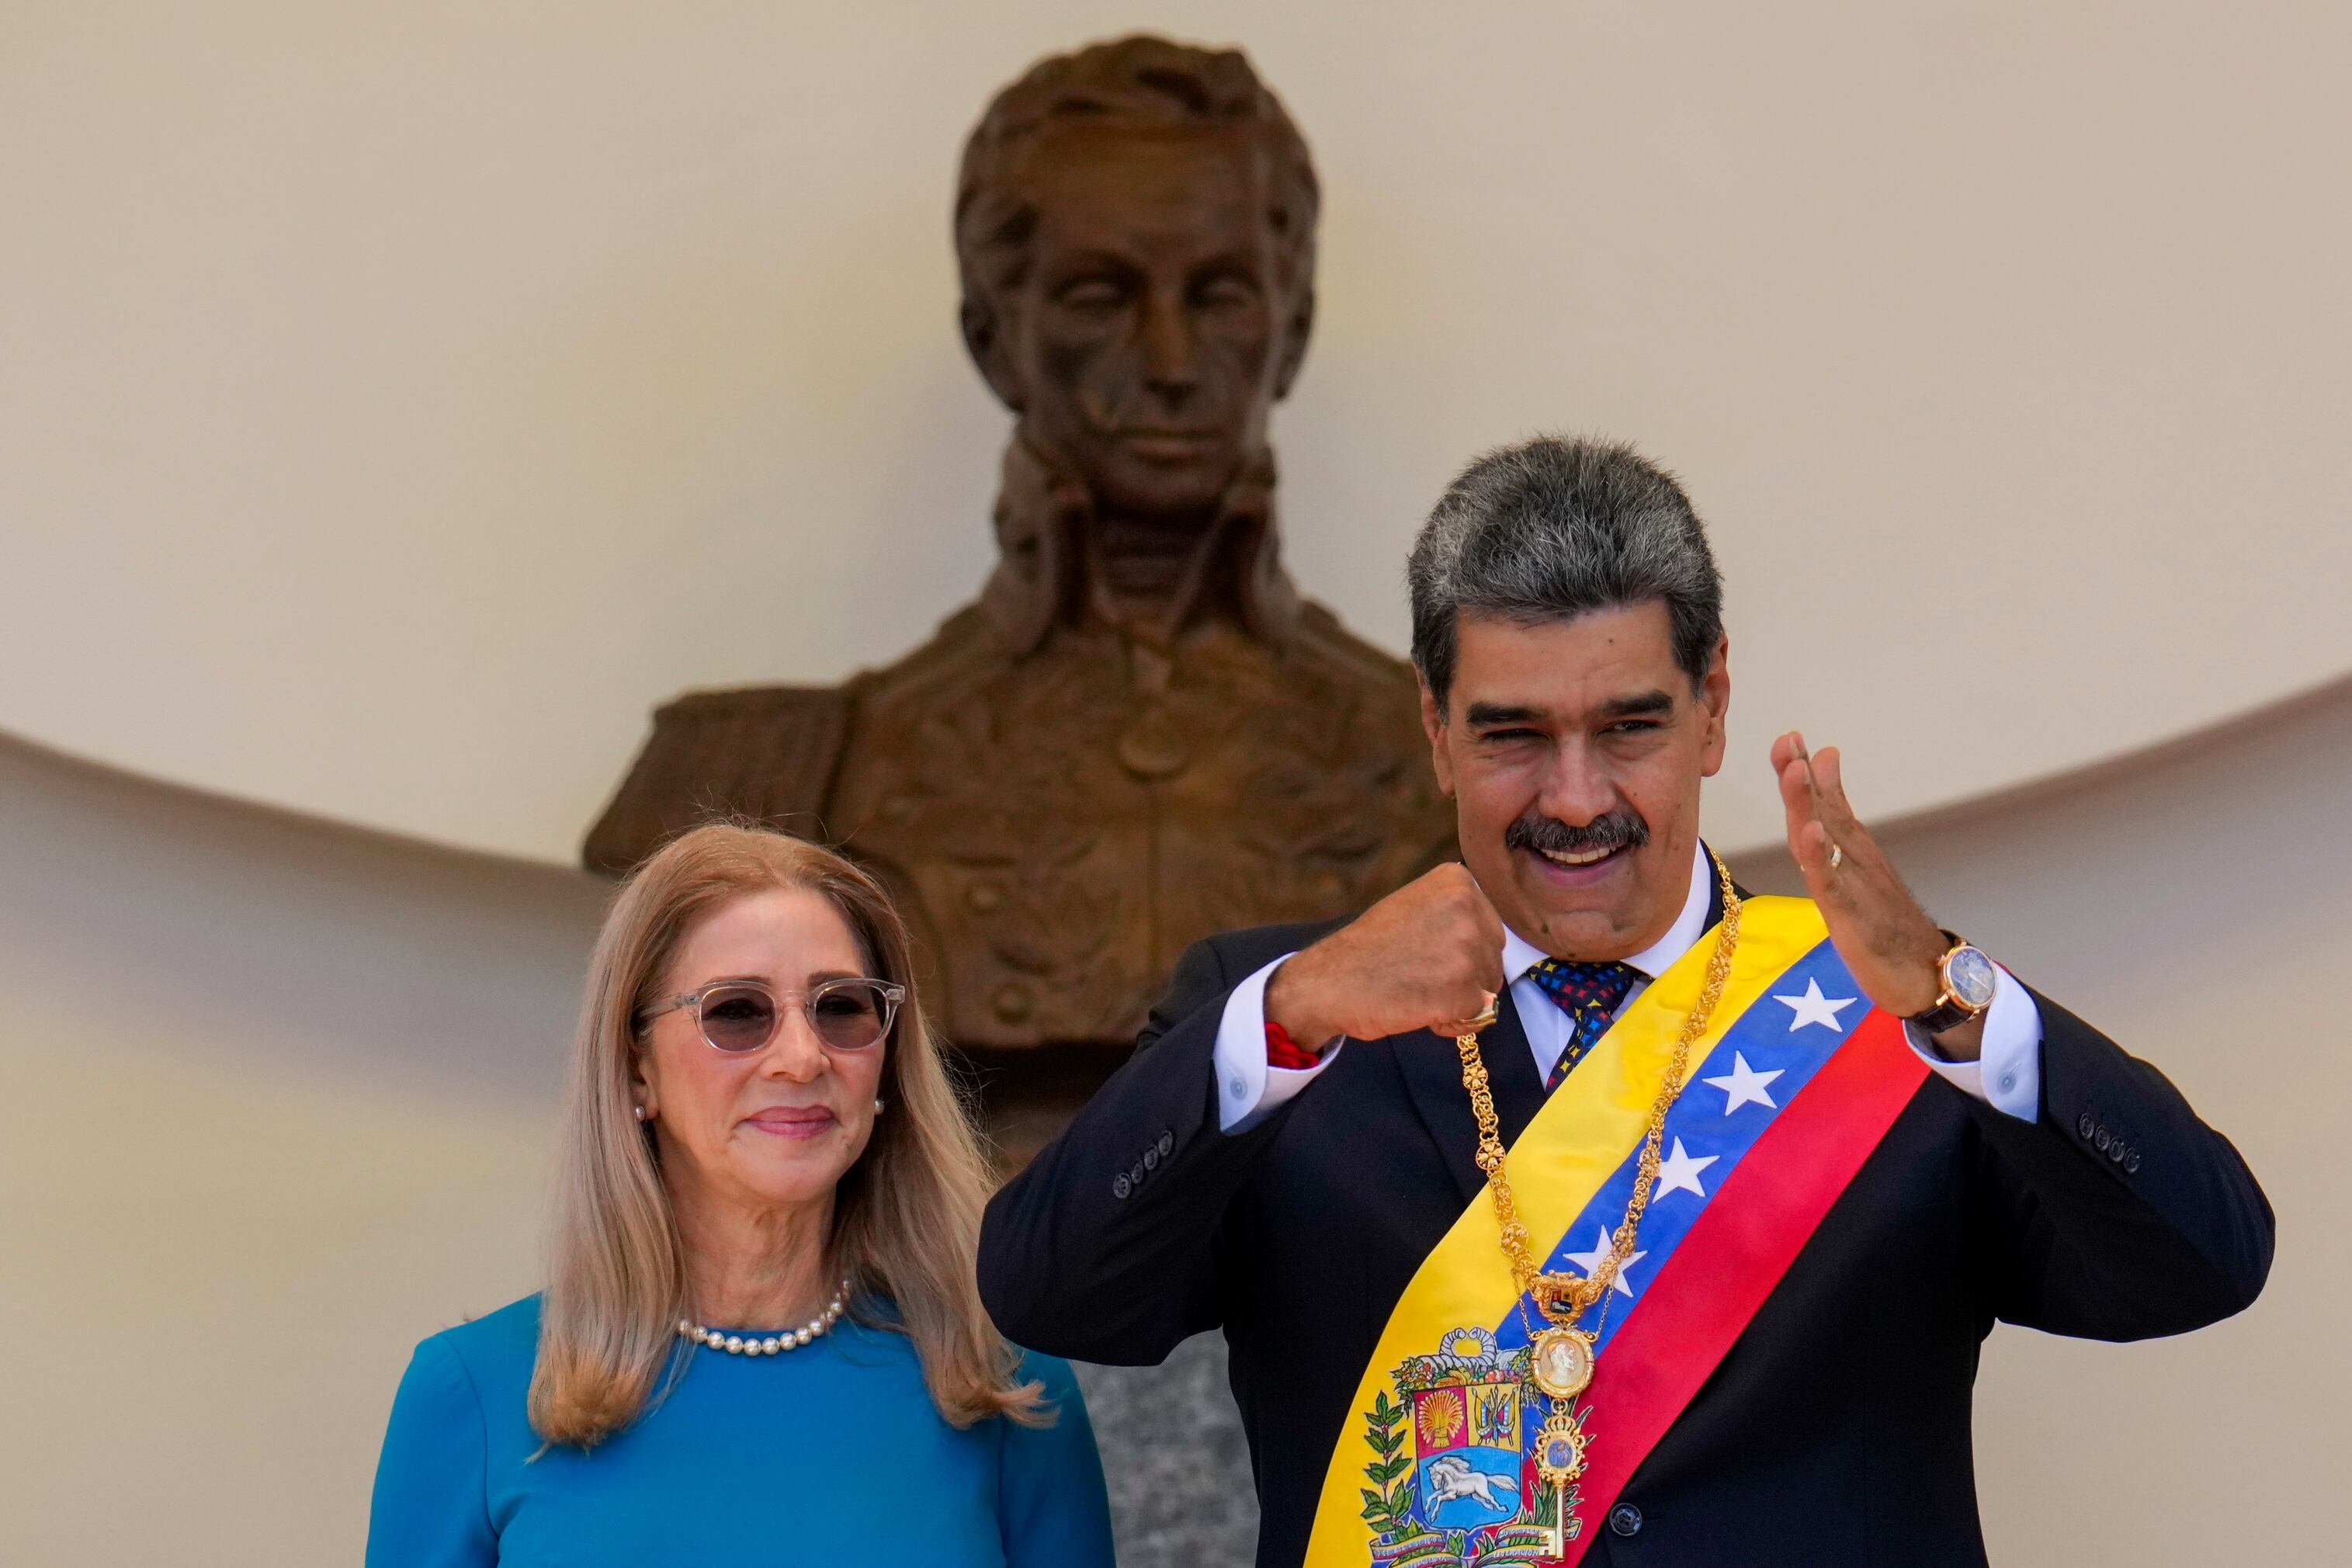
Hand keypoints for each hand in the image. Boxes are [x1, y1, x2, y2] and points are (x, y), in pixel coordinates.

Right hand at [1265, 863, 1508, 1050]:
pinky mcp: (1462, 988)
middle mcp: (1467, 907)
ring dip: (1457, 999)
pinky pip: (1478, 1014)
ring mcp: (1466, 947)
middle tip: (1415, 973)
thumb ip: (1455, 915)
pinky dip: (1451, 1020)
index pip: (1488, 928)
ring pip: (1488, 987)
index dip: (1458, 952)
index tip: (1419, 951)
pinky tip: (1418, 1008)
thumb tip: (1493, 945)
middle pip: (1493, 958)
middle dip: (1464, 976)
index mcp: (1457, 881)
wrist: (1328, 981)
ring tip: (1415, 988)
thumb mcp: (1415, 907)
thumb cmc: (1369, 950)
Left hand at [1770, 732, 1984, 1059]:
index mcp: (1852, 851)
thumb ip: (1840, 828)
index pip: (1825, 804)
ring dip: (1809, 803)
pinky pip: (1833, 881)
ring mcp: (1854, 883)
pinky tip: (1811, 833)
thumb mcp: (1858, 872)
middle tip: (1789, 740)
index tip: (1790, 739)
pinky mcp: (1852, 914)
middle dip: (1801, 776)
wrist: (1927, 972)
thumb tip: (1828, 783)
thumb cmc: (1888, 922)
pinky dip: (1821, 856)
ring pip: (1825, 837)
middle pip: (1823, 811)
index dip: (1803, 772)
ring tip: (1796, 770)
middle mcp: (1854, 859)